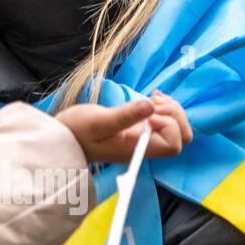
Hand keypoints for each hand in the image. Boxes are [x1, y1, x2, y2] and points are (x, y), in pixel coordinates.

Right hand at [56, 91, 191, 163]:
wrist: (63, 136)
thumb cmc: (77, 131)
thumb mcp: (99, 121)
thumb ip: (126, 115)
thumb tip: (151, 105)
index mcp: (138, 149)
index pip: (173, 143)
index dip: (168, 124)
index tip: (148, 112)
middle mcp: (145, 145)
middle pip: (181, 136)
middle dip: (175, 114)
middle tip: (154, 99)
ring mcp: (144, 137)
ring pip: (176, 127)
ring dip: (170, 108)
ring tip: (153, 96)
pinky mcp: (139, 128)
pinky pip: (164, 120)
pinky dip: (163, 106)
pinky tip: (151, 98)